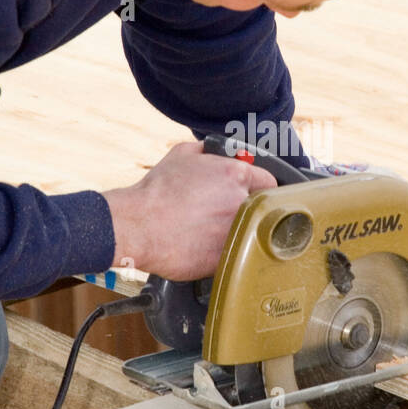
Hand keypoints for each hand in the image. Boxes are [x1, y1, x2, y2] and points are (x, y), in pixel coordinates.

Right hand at [101, 140, 276, 279]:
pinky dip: (226, 251)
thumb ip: (209, 152)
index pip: (270, 182)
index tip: (251, 194)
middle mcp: (241, 203)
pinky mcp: (226, 256)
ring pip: (251, 233)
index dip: (259, 188)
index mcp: (236, 175)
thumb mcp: (182, 154)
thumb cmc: (157, 191)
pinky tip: (206, 247)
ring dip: (239, 232)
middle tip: (226, 214)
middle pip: (263, 209)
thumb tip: (218, 151)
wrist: (137, 225)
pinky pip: (237, 253)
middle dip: (249, 210)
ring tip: (211, 231)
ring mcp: (236, 232)